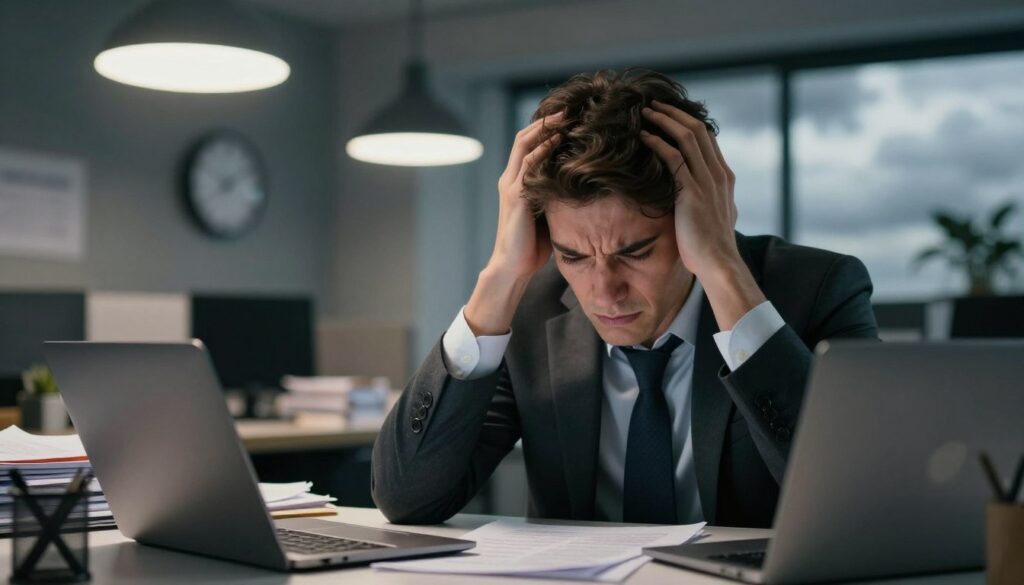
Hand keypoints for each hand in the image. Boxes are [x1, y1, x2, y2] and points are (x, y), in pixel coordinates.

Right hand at [489, 112, 562, 278]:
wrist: (513, 267)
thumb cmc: (533, 244)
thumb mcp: (547, 211)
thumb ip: (555, 194)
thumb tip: (583, 183)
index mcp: (517, 181)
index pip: (529, 143)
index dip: (546, 127)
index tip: (570, 115)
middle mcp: (510, 178)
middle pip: (525, 136)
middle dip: (547, 120)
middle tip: (570, 108)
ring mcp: (510, 186)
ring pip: (524, 145)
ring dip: (545, 128)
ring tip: (567, 116)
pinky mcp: (515, 197)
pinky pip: (527, 166)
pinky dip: (541, 150)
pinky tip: (557, 140)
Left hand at [641, 101, 764, 330]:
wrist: (718, 263)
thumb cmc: (711, 246)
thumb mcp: (715, 216)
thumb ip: (708, 199)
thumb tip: (697, 195)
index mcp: (724, 177)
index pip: (707, 138)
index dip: (688, 122)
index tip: (669, 114)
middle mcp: (718, 173)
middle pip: (698, 130)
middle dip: (674, 114)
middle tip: (654, 105)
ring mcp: (707, 181)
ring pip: (686, 138)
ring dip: (664, 122)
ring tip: (645, 113)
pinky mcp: (692, 191)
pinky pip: (673, 158)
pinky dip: (657, 144)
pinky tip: (643, 138)